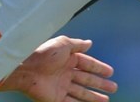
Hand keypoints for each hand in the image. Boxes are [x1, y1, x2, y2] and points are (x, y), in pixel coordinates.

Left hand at [0, 36, 116, 101]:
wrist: (27, 68)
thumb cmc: (45, 53)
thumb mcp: (64, 44)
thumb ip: (77, 44)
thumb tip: (90, 43)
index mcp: (68, 59)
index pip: (88, 64)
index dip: (99, 68)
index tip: (110, 72)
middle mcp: (66, 73)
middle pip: (87, 80)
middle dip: (100, 84)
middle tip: (113, 88)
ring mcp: (61, 87)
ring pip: (81, 93)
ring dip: (94, 97)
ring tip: (106, 100)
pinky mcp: (55, 98)